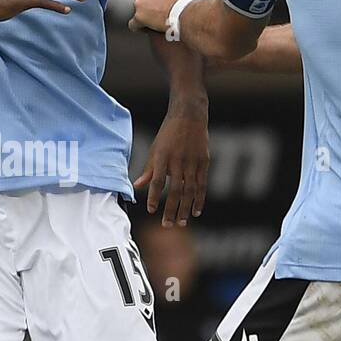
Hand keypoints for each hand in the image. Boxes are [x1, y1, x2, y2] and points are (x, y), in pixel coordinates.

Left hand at [128, 0, 199, 33]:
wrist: (185, 15)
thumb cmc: (185, 1)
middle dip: (142, 2)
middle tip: (153, 7)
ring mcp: (139, 4)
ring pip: (134, 10)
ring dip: (141, 14)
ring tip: (152, 19)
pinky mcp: (139, 18)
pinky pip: (133, 24)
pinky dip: (137, 26)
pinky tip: (144, 28)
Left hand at [134, 106, 208, 224]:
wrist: (189, 115)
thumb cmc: (168, 134)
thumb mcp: (155, 149)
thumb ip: (148, 170)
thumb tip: (137, 186)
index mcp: (163, 157)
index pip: (157, 181)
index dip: (154, 197)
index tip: (151, 210)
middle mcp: (178, 160)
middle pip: (175, 190)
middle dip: (171, 209)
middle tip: (168, 224)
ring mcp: (192, 161)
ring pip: (190, 190)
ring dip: (186, 208)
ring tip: (182, 222)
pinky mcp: (204, 162)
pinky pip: (202, 184)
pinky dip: (199, 199)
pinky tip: (196, 211)